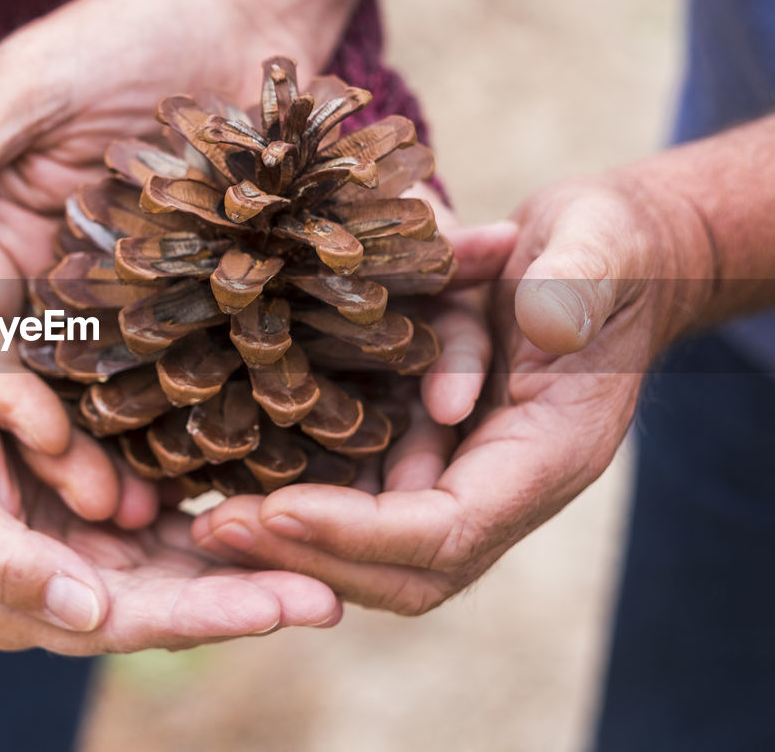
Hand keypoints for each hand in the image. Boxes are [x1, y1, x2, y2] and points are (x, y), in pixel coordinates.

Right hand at [0, 0, 339, 463]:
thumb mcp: (28, 84)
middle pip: (47, 380)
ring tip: (160, 509)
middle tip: (103, 509)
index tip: (32, 436)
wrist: (229, 14)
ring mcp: (125, 290)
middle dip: (64, 447)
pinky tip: (222, 458)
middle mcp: (53, 276)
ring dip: (130, 448)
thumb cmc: (115, 36)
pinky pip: (187, 359)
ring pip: (115, 386)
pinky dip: (195, 408)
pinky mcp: (191, 290)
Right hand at [0, 380, 341, 652]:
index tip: (278, 610)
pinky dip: (225, 525)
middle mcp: (77, 591)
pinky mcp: (109, 512)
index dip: (205, 617)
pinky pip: (178, 526)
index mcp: (33, 607)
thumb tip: (83, 614)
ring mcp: (97, 553)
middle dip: (251, 602)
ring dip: (251, 568)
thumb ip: (5, 563)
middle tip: (329, 599)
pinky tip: (279, 516)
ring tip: (329, 564)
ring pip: (187, 569)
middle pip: (175, 605)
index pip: (133, 623)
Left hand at [191, 177, 711, 614]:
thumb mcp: (597, 247)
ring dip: (296, 544)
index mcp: (548, 456)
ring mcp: (463, 473)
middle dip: (313, 557)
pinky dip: (304, 504)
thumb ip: (578, 282)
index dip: (363, 532)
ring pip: (377, 549)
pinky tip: (232, 483)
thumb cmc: (605, 249)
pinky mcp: (428, 448)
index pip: (452, 531)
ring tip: (207, 521)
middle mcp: (503, 485)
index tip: (278, 511)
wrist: (603, 258)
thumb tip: (545, 319)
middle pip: (408, 567)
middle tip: (218, 530)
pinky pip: (364, 500)